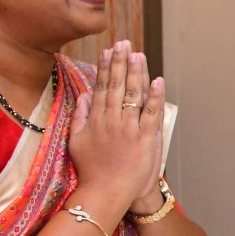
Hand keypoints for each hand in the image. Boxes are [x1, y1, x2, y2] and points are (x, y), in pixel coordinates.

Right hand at [68, 40, 161, 218]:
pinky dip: (155, 97)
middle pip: (116, 86)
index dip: (105, 68)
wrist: (106, 193)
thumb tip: (84, 96)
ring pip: (133, 95)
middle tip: (123, 43)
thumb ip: (79, 117)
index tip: (107, 51)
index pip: (101, 87)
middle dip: (120, 62)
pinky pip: (151, 113)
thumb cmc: (91, 170)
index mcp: (95, 120)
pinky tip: (158, 80)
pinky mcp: (144, 138)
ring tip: (138, 54)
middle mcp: (111, 120)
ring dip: (136, 73)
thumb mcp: (76, 142)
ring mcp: (128, 128)